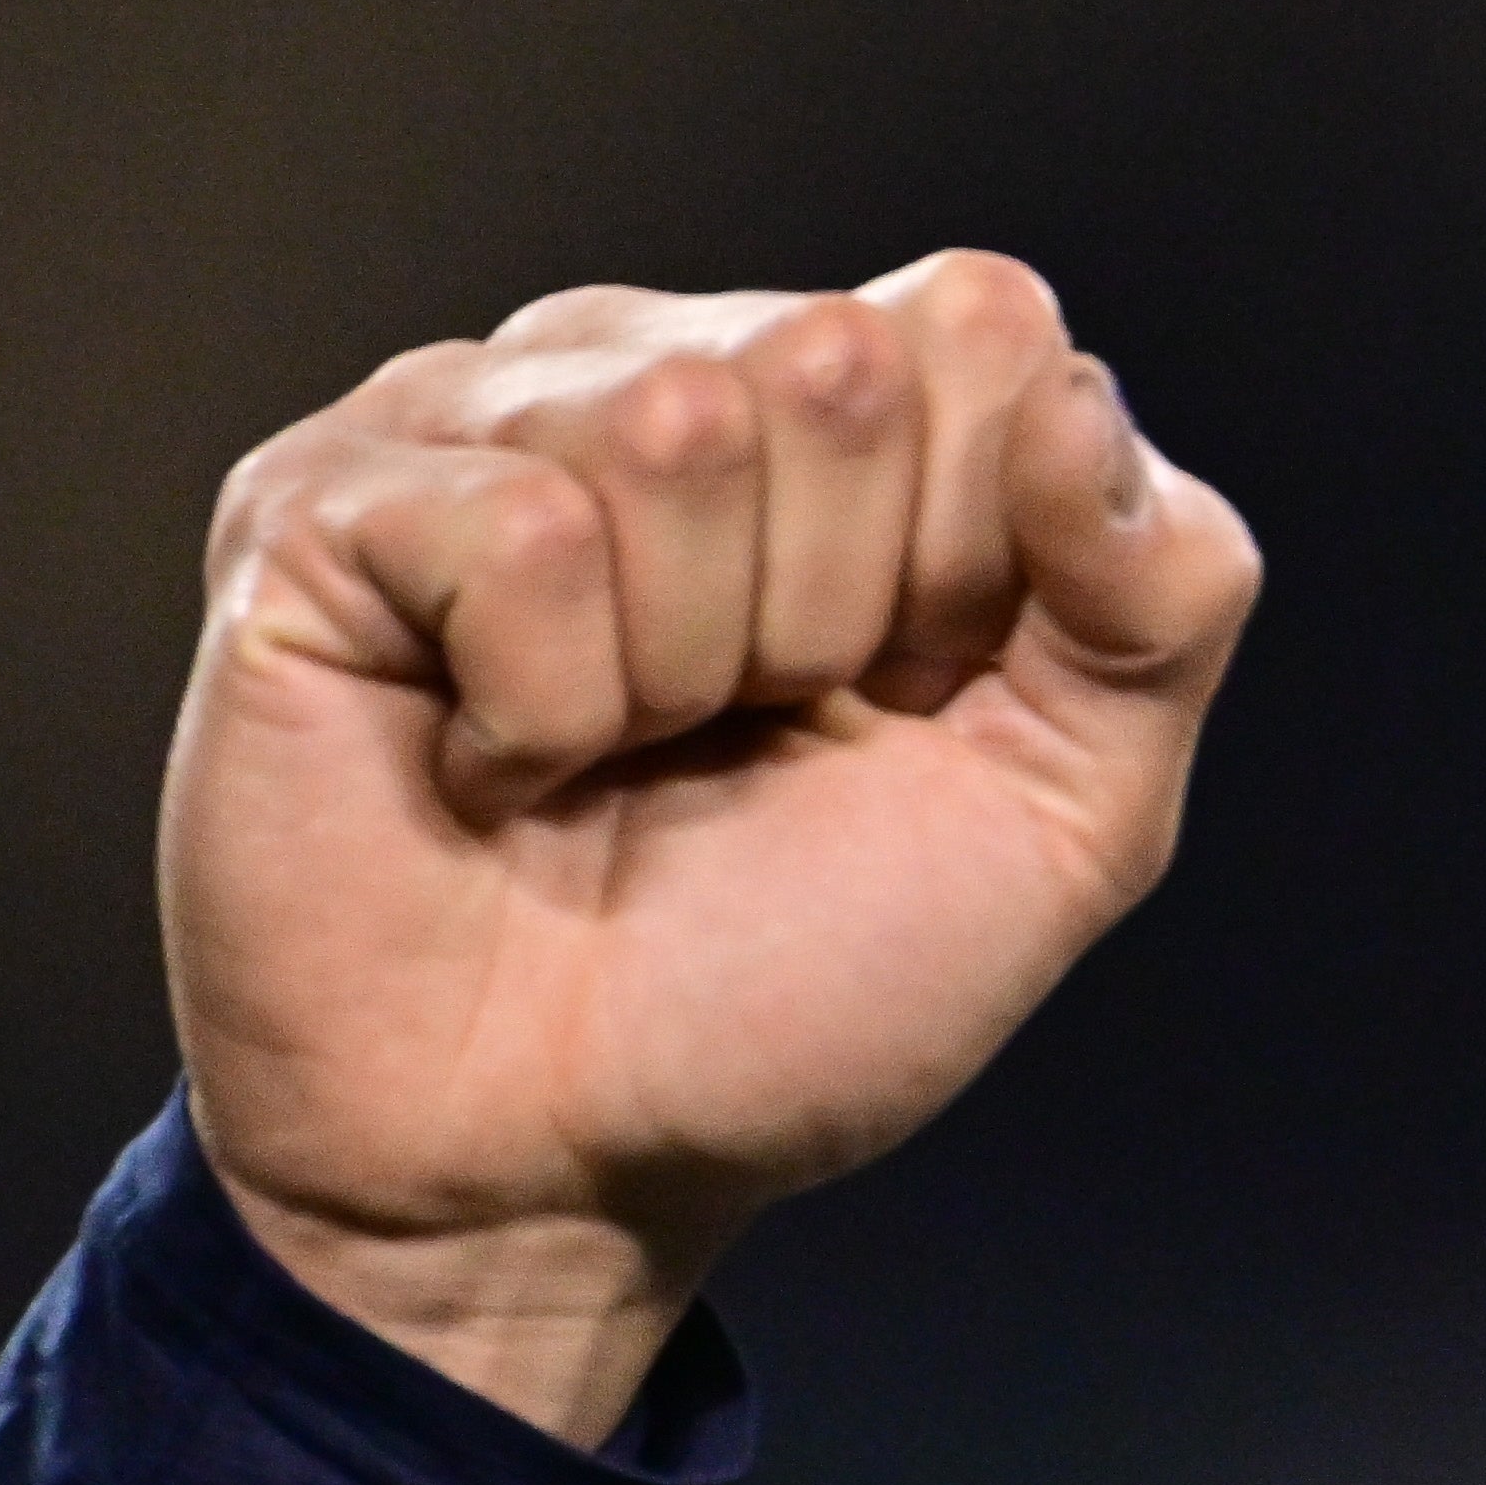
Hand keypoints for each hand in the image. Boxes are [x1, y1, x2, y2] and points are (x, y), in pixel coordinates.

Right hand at [160, 256, 1261, 1439]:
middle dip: (832, 610)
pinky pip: (519, 530)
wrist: (574, 1160)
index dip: (982, 550)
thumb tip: (1083, 403)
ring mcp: (483, 420)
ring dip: (684, 666)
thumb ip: (1159, 601)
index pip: (987, 324)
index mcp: (862, 429)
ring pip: (673, 425)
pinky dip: (543, 703)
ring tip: (624, 755)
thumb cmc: (793, 990)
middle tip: (746, 739)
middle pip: (840, 359)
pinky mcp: (325, 501)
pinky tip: (500, 760)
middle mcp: (671, 374)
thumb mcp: (1068, 817)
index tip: (906, 697)